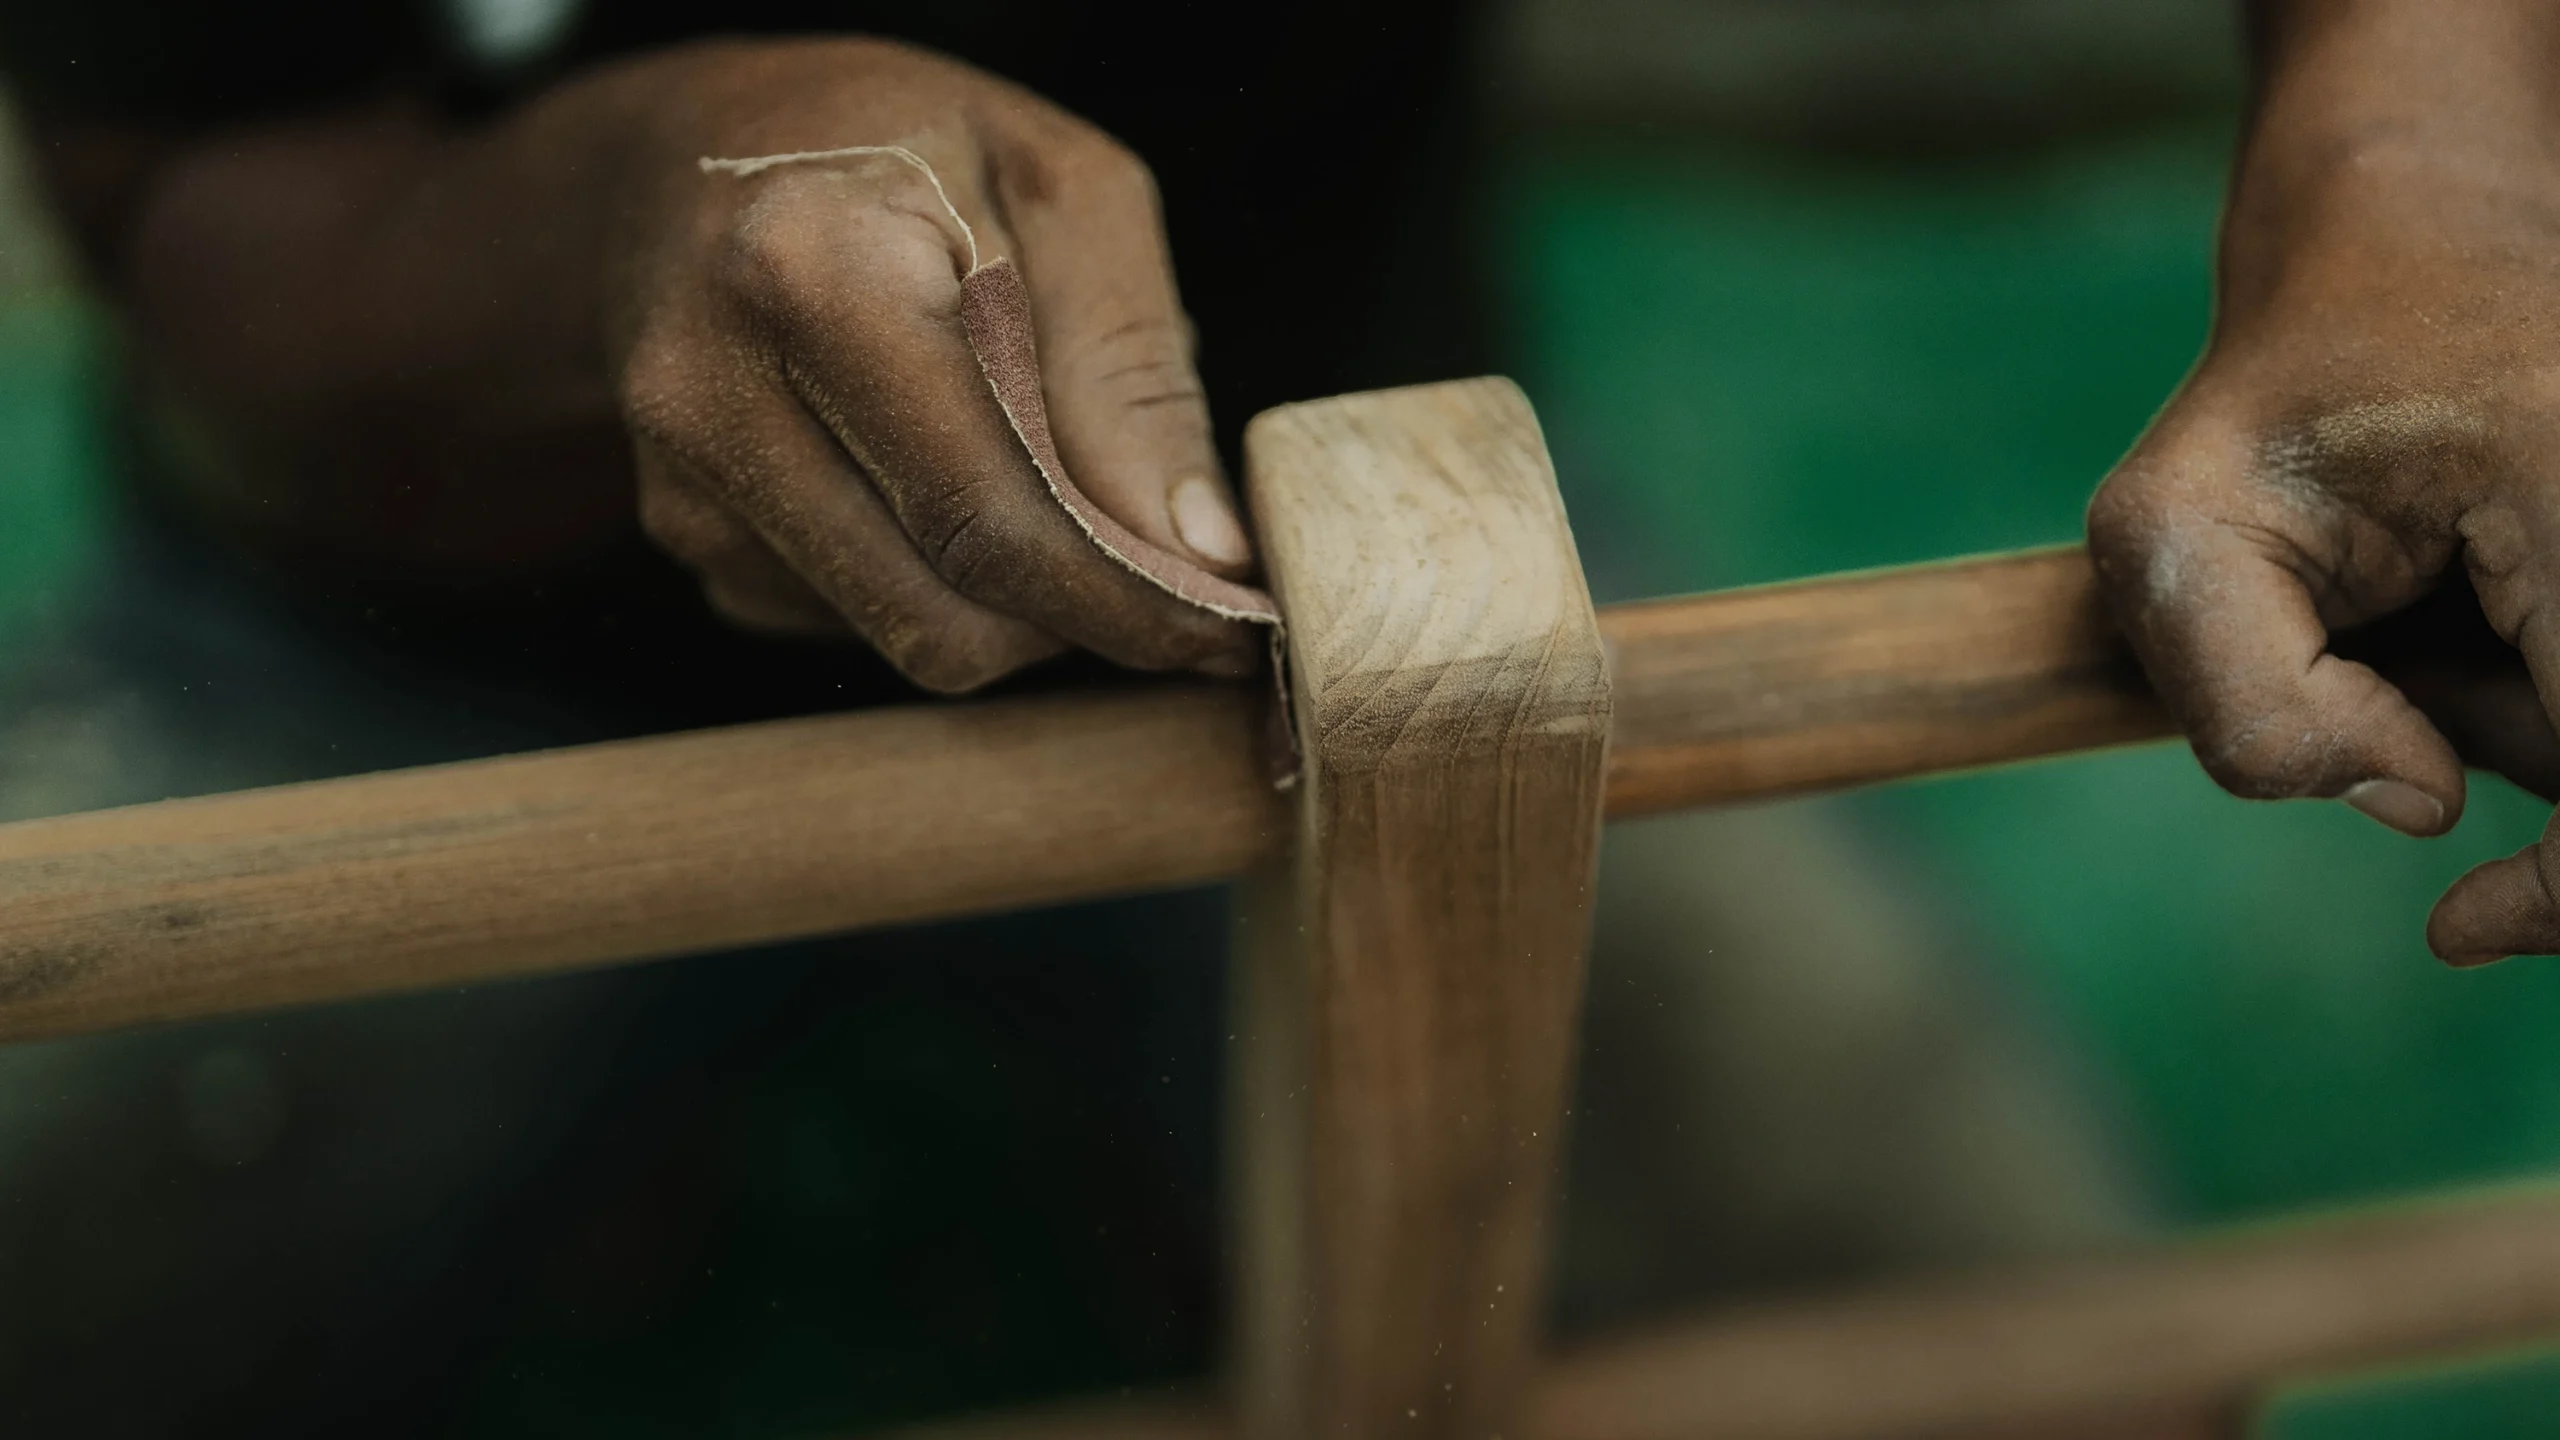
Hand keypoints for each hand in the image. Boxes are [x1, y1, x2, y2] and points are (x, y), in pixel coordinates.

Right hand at [604, 40, 1259, 690]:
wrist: (687, 153)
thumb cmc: (900, 149)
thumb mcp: (1059, 191)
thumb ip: (1132, 371)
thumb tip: (1199, 554)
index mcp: (812, 273)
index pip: (992, 519)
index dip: (1127, 601)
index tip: (1229, 629)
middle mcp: (712, 392)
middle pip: (946, 615)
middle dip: (1078, 621)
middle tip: (1169, 580)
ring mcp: (680, 483)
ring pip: (907, 636)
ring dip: (1008, 603)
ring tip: (1040, 477)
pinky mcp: (684, 536)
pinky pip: (852, 619)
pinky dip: (929, 577)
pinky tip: (932, 471)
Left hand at [2085, 1, 2559, 962]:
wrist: (2404, 252)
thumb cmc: (2268, 400)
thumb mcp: (2166, 538)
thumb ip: (2247, 708)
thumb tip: (2420, 805)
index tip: (2455, 925)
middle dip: (2501, 751)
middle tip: (2387, 663)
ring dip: (2511, 715)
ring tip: (2421, 592)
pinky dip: (2532, 688)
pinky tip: (2476, 601)